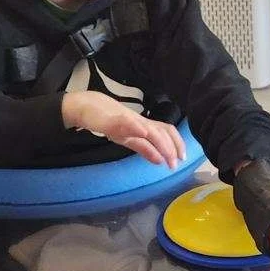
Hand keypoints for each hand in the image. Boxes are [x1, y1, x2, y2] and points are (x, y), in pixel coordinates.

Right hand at [61, 92, 185, 167]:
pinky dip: (136, 127)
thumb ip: (145, 149)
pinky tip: (144, 133)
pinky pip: (125, 122)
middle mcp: (140, 122)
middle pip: (162, 131)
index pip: (167, 132)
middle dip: (171, 147)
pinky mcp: (111, 120)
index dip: (177, 144)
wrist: (87, 106)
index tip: (182, 158)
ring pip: (148, 128)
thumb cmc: (110, 121)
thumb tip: (161, 161)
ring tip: (166, 156)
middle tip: (175, 163)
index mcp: (145, 126)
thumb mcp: (129, 139)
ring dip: (160, 142)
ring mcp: (127, 120)